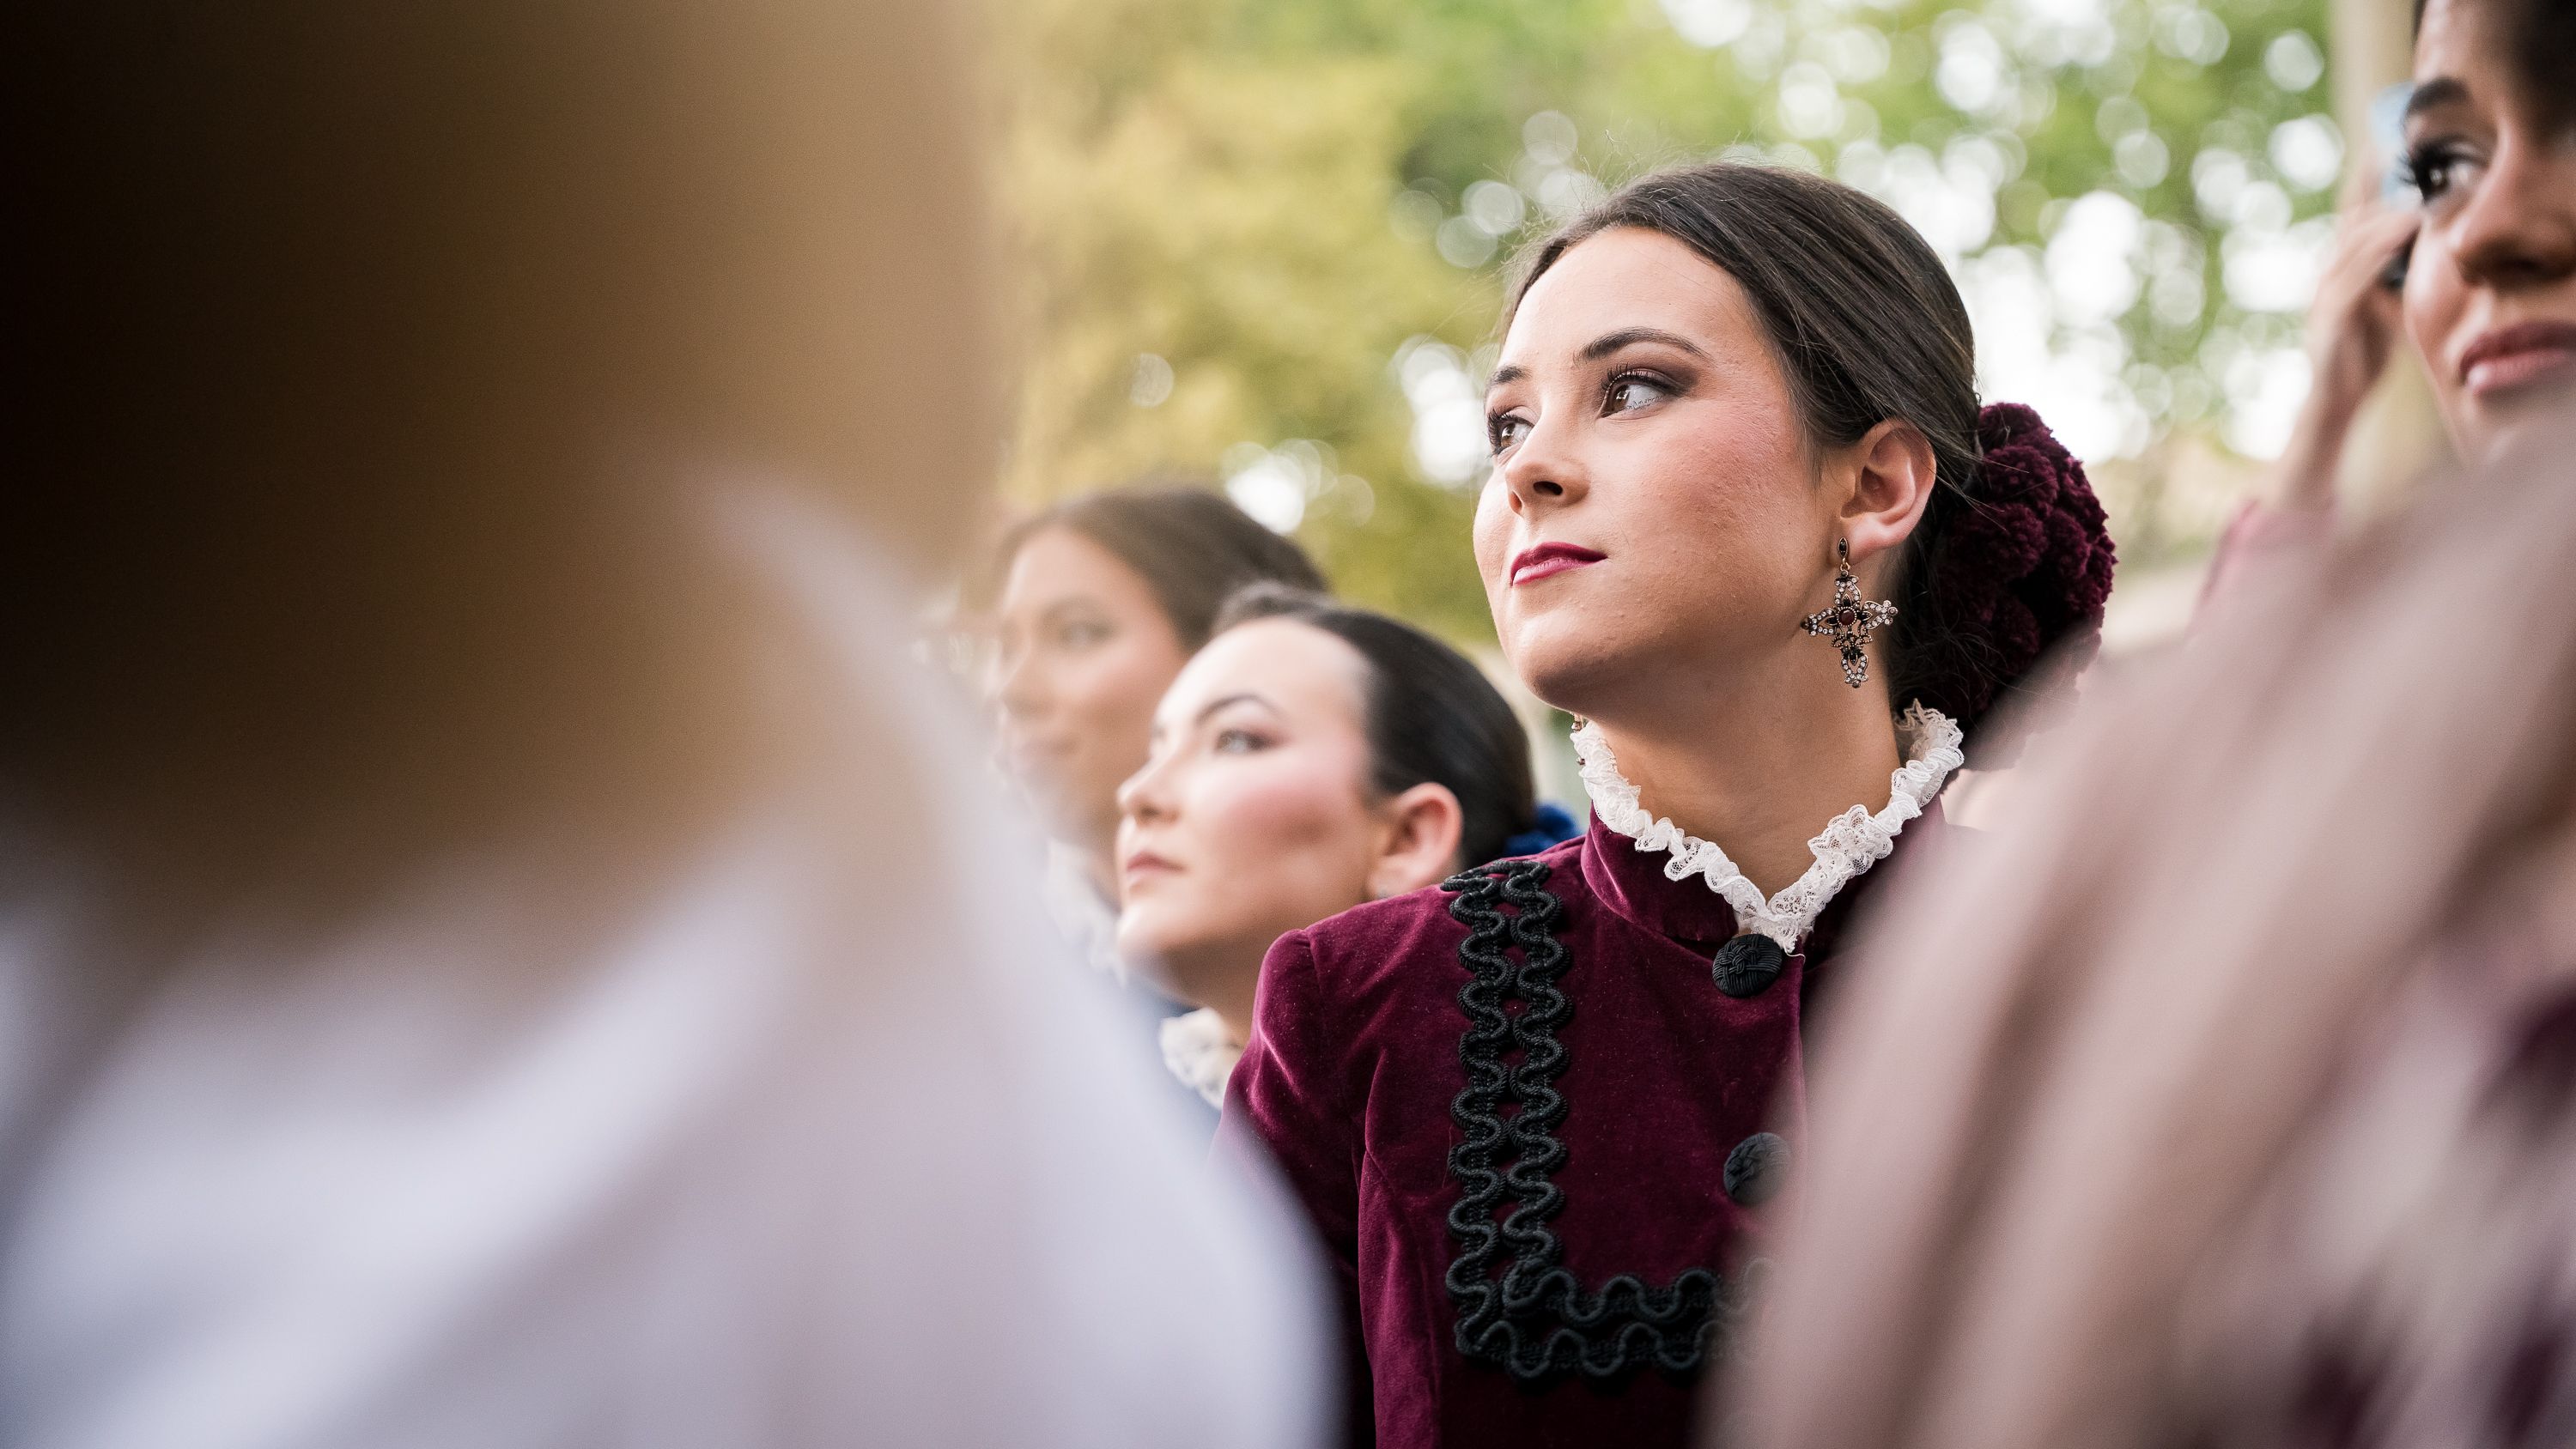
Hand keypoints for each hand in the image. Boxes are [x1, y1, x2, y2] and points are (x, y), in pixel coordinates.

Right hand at [2269, 185, 2418, 510]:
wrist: (2333, 401)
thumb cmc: (2360, 357)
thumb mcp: (2383, 308)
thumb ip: (2394, 278)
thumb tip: (2424, 246)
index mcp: (2338, 273)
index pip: (2351, 220)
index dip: (2363, 185)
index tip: (2379, 149)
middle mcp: (2325, 278)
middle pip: (2350, 225)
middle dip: (2374, 195)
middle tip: (2402, 168)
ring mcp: (2323, 298)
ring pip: (2353, 249)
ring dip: (2383, 224)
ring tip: (2412, 206)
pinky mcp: (2328, 320)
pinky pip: (2353, 281)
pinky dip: (2375, 259)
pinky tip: (2395, 243)